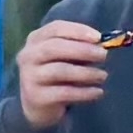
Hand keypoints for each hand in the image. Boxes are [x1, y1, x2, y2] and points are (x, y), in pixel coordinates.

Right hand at [10, 11, 123, 129]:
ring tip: (103, 76)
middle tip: (103, 55)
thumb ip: (79, 48)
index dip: (78, 31)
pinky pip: (64, 92)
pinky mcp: (36, 97)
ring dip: (86, 72)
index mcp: (36, 39)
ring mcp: (30, 76)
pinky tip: (98, 92)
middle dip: (82, 50)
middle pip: (55, 47)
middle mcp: (28, 55)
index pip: (55, 28)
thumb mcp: (65, 56)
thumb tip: (102, 45)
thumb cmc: (56, 72)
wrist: (38, 104)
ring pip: (60, 70)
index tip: (98, 37)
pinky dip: (84, 92)